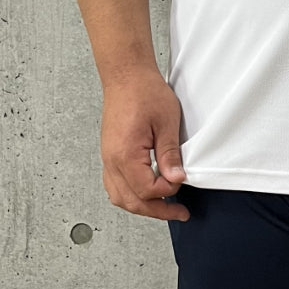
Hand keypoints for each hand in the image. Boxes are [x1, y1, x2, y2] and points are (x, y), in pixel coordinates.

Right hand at [99, 68, 190, 221]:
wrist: (126, 75)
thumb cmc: (144, 91)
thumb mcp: (166, 121)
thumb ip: (170, 154)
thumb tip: (176, 179)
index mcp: (125, 154)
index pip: (146, 190)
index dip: (167, 192)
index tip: (181, 182)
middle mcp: (112, 160)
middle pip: (131, 200)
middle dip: (156, 211)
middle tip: (179, 212)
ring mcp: (108, 158)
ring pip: (120, 196)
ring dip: (142, 206)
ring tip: (163, 207)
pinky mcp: (109, 153)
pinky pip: (114, 184)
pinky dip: (130, 194)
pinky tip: (145, 192)